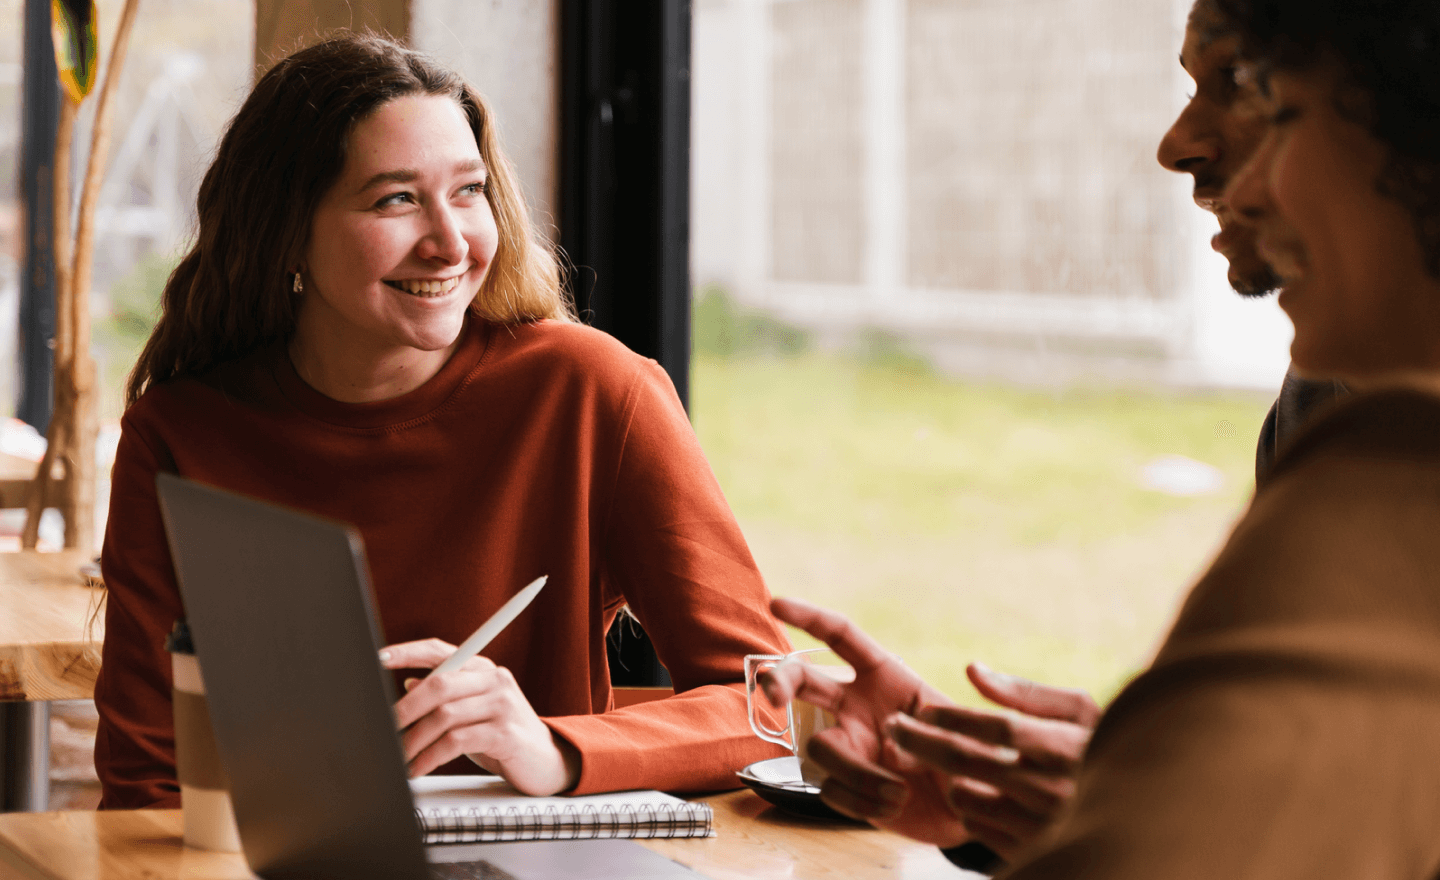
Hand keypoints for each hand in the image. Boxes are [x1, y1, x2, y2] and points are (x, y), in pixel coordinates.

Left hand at [380, 639, 580, 795]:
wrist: (545, 760)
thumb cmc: (502, 735)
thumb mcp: (472, 711)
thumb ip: (446, 696)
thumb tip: (408, 682)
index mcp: (482, 668)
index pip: (439, 650)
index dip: (407, 652)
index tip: (378, 658)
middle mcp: (494, 679)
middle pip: (439, 683)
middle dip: (404, 709)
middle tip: (383, 730)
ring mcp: (502, 704)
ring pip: (444, 716)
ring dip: (413, 741)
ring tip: (398, 758)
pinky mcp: (505, 733)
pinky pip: (456, 742)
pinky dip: (430, 757)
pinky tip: (418, 768)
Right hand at [761, 597, 967, 846]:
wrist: (974, 806)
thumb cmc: (973, 755)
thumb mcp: (966, 729)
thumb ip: (933, 729)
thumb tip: (889, 742)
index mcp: (885, 675)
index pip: (841, 636)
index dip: (809, 617)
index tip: (777, 604)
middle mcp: (857, 705)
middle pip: (803, 680)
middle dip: (779, 680)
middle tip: (772, 695)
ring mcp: (848, 744)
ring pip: (818, 746)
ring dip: (854, 771)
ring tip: (897, 790)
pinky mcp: (845, 786)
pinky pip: (830, 789)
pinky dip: (861, 801)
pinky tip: (894, 805)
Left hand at [884, 663, 1099, 860]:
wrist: (1140, 810)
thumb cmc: (1101, 743)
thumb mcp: (1079, 709)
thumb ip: (1025, 692)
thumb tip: (972, 669)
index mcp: (1066, 748)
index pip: (999, 729)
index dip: (955, 717)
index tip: (921, 710)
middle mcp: (1054, 790)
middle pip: (970, 763)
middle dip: (922, 742)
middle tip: (894, 729)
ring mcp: (1042, 826)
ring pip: (967, 798)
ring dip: (949, 778)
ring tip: (948, 763)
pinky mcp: (1031, 850)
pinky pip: (977, 828)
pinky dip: (969, 807)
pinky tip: (979, 793)